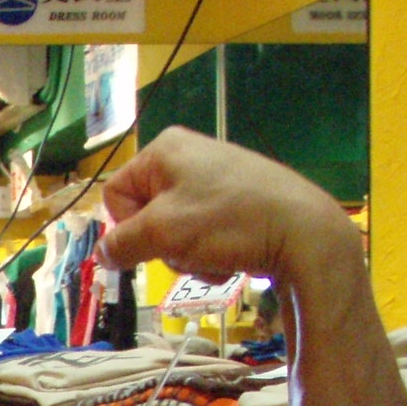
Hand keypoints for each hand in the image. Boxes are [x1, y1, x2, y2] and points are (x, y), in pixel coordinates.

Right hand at [100, 129, 359, 286]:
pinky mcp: (238, 200)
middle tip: (187, 249)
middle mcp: (188, 156)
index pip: (115, 195)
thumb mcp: (161, 233)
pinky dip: (209, 251)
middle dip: (162, 244)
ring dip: (186, 254)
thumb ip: (120, 244)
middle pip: (146, 215)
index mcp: (165, 150)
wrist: (303, 233)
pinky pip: (203, 232)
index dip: (127, 227)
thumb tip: (102, 255)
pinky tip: (231, 255)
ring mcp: (216, 178)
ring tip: (214, 255)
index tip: (149, 242)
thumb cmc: (228, 223)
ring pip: (174, 230)